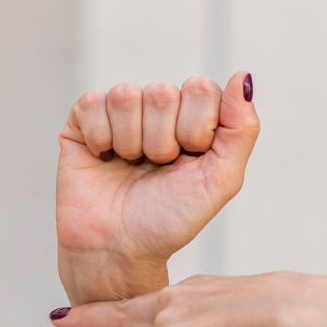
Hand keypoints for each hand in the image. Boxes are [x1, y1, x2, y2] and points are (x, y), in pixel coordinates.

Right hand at [57, 71, 258, 300]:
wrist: (118, 250)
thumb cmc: (170, 220)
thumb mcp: (220, 181)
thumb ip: (241, 128)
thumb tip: (243, 76)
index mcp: (194, 117)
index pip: (201, 89)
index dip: (195, 131)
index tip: (189, 161)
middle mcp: (159, 109)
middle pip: (162, 92)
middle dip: (161, 142)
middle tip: (156, 168)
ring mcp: (120, 112)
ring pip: (127, 95)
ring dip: (130, 143)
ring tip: (130, 166)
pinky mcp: (83, 120)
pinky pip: (93, 102)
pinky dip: (101, 139)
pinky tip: (104, 160)